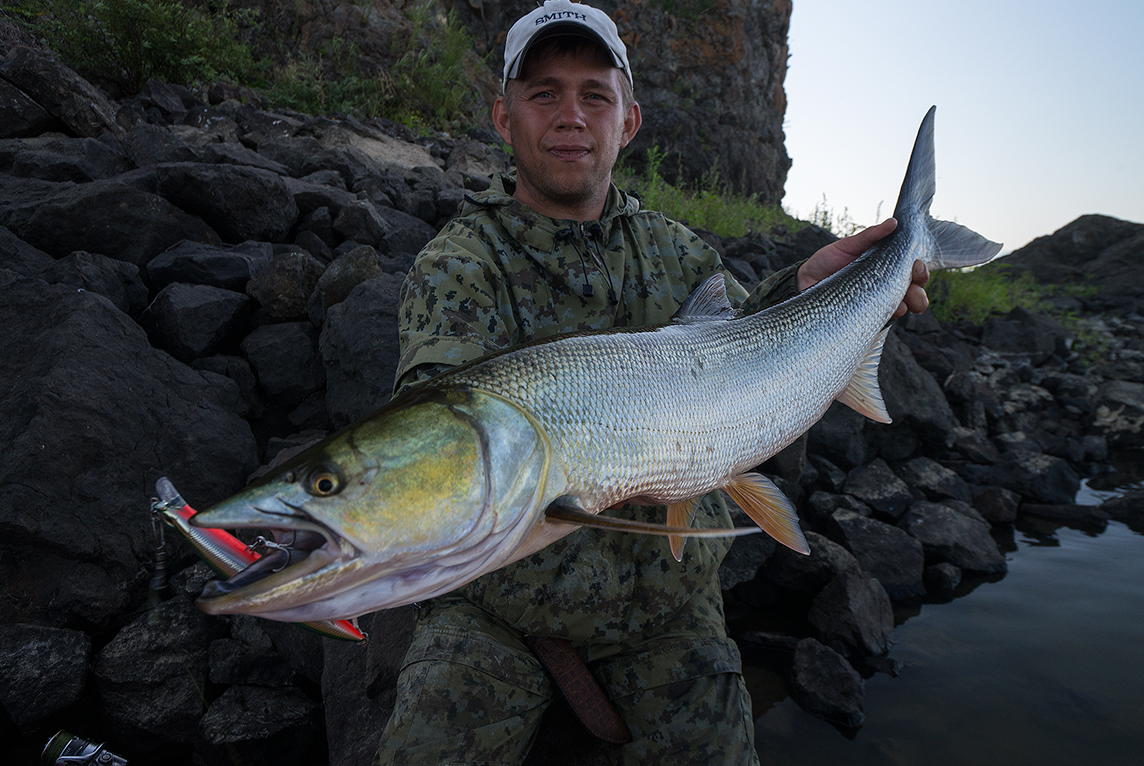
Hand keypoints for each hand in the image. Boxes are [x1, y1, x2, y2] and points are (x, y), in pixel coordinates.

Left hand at [796, 218, 929, 317]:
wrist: (804, 281)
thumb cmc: (828, 261)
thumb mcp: (849, 245)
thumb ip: (871, 235)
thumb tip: (893, 222)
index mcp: (888, 268)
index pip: (915, 273)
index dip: (921, 272)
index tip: (917, 266)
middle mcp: (887, 287)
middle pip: (916, 295)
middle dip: (920, 294)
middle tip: (913, 287)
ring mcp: (877, 303)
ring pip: (903, 309)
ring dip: (905, 305)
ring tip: (897, 301)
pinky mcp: (864, 317)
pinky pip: (882, 320)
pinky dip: (886, 316)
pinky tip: (881, 310)